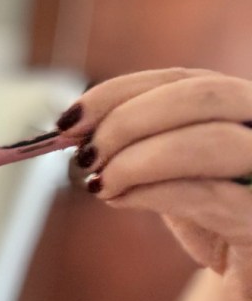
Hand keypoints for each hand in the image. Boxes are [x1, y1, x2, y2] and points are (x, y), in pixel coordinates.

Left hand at [56, 68, 251, 300]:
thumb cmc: (215, 221)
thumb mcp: (173, 174)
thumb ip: (138, 147)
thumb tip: (77, 130)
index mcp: (243, 106)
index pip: (181, 79)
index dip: (118, 94)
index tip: (67, 122)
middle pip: (200, 95)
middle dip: (127, 122)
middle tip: (85, 156)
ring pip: (209, 141)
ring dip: (136, 161)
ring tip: (100, 185)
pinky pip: (207, 195)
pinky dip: (151, 193)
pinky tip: (119, 199)